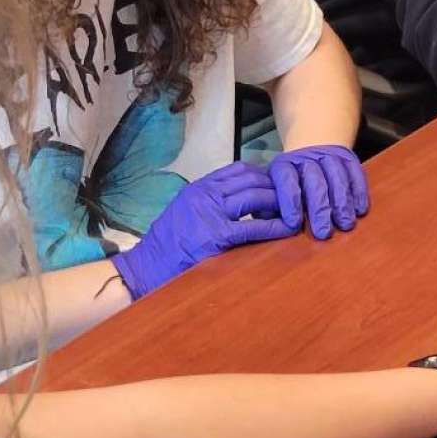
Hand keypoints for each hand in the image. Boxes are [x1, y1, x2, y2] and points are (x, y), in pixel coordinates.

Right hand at [113, 162, 295, 298]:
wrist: (143, 269)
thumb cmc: (167, 244)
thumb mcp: (186, 210)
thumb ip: (213, 200)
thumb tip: (249, 196)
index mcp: (200, 187)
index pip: (241, 169)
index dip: (265, 175)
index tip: (279, 186)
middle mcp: (205, 194)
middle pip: (253, 179)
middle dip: (277, 187)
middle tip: (293, 200)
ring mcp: (209, 214)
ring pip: (256, 196)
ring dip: (281, 202)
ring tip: (292, 213)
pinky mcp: (215, 237)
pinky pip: (254, 226)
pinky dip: (275, 226)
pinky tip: (287, 229)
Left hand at [265, 144, 368, 239]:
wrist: (311, 144)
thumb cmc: (289, 180)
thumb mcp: (273, 188)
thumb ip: (272, 206)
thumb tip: (274, 226)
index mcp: (284, 165)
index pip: (286, 181)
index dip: (290, 201)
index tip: (294, 223)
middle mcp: (307, 158)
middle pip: (315, 182)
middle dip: (320, 209)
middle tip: (324, 232)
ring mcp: (329, 155)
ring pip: (337, 177)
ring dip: (343, 202)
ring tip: (345, 224)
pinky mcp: (348, 157)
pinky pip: (355, 172)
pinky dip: (359, 191)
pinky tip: (360, 210)